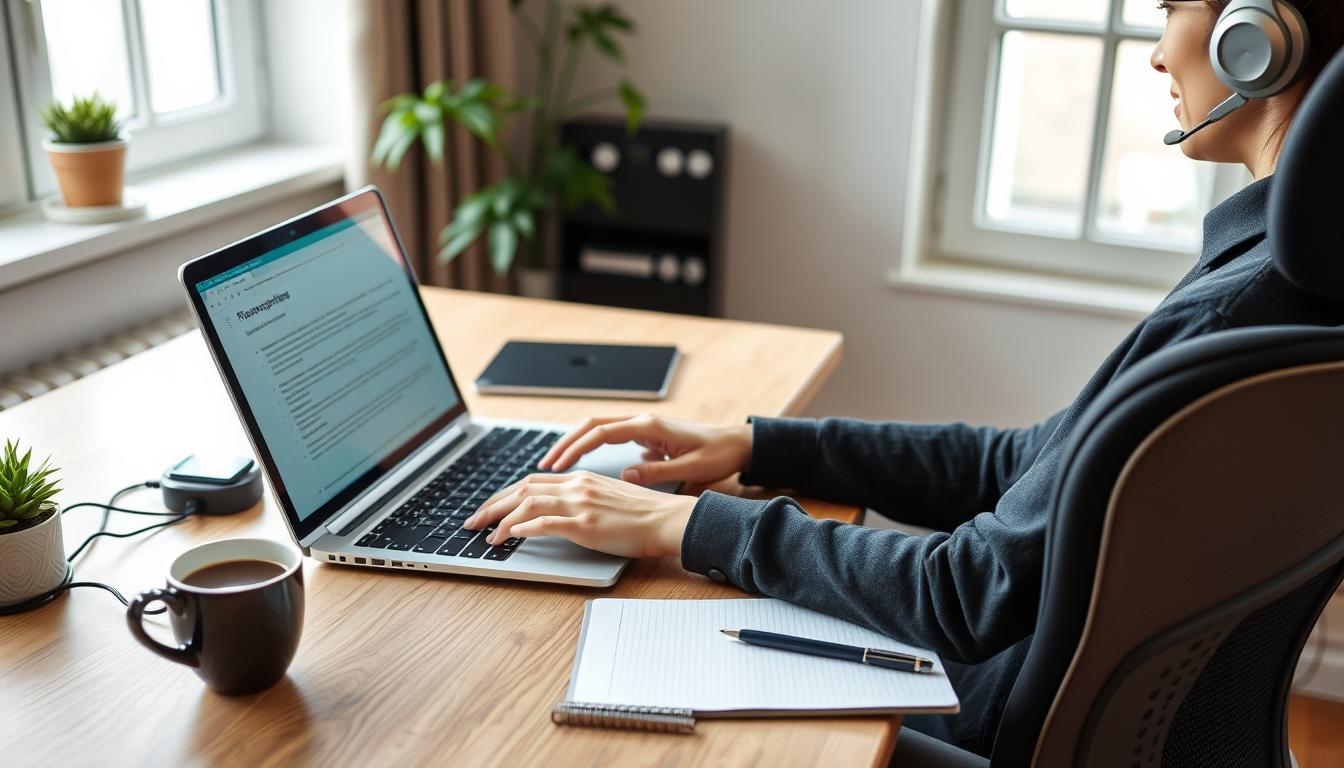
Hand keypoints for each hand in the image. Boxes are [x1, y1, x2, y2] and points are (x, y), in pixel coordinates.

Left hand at [463, 471, 695, 558]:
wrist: (667, 520)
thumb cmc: (644, 515)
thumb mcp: (608, 499)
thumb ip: (584, 500)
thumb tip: (561, 511)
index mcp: (581, 478)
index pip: (532, 481)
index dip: (505, 494)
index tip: (490, 507)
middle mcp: (576, 485)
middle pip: (522, 488)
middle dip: (492, 505)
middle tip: (473, 521)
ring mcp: (580, 504)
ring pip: (526, 502)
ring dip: (499, 519)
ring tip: (484, 534)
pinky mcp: (585, 524)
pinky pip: (543, 522)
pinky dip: (521, 528)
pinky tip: (508, 537)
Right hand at [538, 414, 752, 486]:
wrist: (736, 443)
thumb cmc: (717, 455)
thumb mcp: (690, 468)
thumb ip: (656, 471)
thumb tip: (624, 474)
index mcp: (649, 427)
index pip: (601, 432)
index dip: (575, 448)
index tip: (556, 465)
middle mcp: (642, 421)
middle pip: (592, 425)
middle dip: (565, 443)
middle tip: (543, 463)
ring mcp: (642, 426)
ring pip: (598, 429)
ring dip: (575, 444)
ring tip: (554, 464)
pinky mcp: (646, 434)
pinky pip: (609, 436)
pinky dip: (590, 446)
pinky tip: (581, 464)